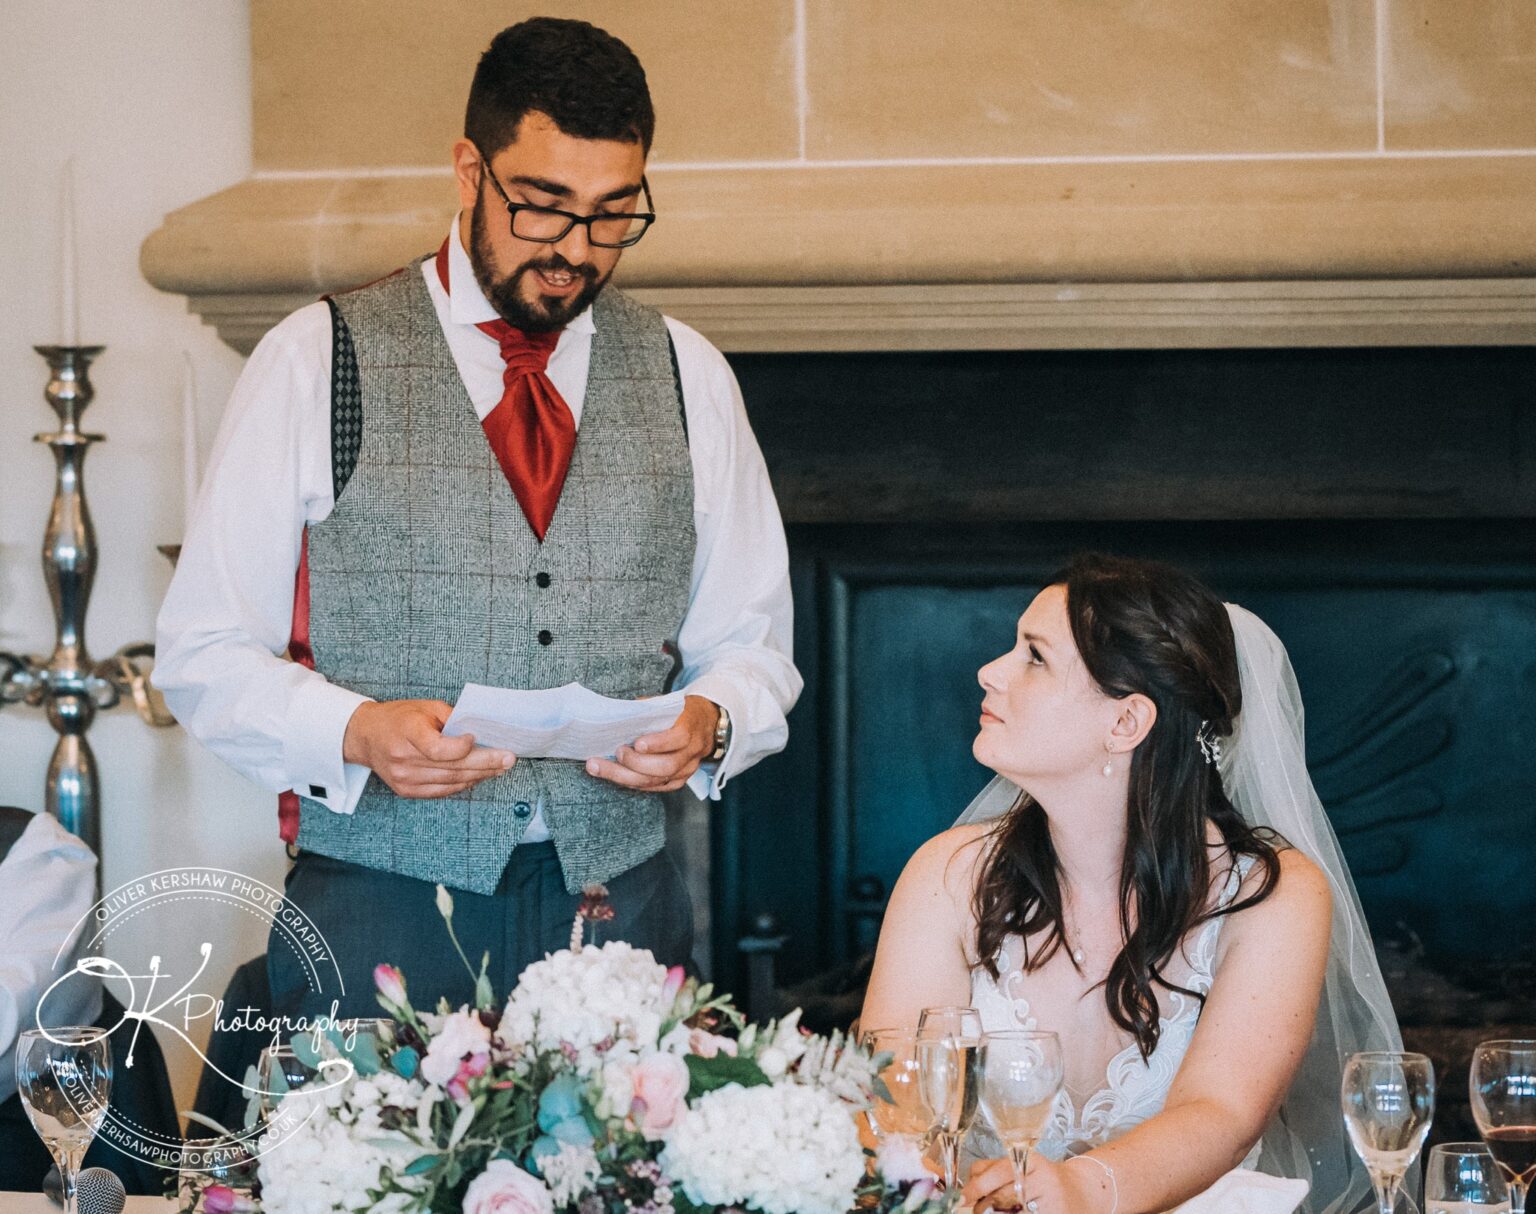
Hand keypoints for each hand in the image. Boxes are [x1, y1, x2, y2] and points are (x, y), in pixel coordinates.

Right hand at [342, 699, 514, 798]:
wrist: (366, 736)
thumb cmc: (399, 718)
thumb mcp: (425, 707)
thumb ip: (453, 718)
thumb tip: (482, 730)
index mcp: (407, 733)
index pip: (439, 749)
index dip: (462, 747)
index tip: (477, 739)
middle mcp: (404, 760)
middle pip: (452, 767)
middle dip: (486, 763)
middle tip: (508, 759)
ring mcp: (405, 779)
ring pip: (451, 782)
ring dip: (479, 775)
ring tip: (499, 768)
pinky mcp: (407, 791)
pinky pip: (442, 791)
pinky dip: (463, 783)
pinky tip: (478, 775)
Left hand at [584, 695, 718, 792]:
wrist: (706, 724)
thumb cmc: (680, 711)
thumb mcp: (669, 702)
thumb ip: (648, 708)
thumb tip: (618, 714)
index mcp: (691, 727)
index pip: (679, 738)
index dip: (658, 743)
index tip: (637, 743)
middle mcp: (692, 752)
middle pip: (666, 766)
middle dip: (636, 763)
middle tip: (616, 753)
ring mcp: (687, 770)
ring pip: (657, 781)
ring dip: (625, 776)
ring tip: (600, 767)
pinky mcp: (679, 781)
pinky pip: (655, 788)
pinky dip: (633, 783)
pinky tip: (614, 776)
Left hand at [964, 1153, 1098, 1213]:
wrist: (1079, 1192)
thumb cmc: (1040, 1178)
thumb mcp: (1018, 1164)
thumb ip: (989, 1170)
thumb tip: (965, 1189)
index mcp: (1032, 1161)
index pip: (999, 1173)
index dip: (977, 1187)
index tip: (962, 1198)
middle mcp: (1044, 1180)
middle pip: (1002, 1197)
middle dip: (984, 1207)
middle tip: (979, 1209)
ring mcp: (1052, 1203)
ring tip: (994, 1212)